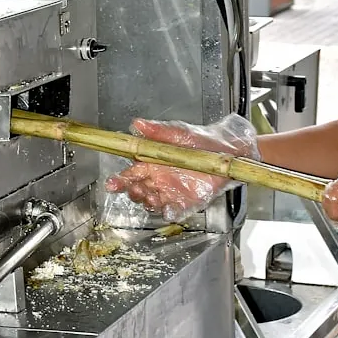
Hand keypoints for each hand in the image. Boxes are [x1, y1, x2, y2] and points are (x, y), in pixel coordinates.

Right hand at [105, 115, 259, 221]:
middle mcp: (158, 180)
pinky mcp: (186, 202)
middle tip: (137, 190)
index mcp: (151, 164)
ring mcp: (171, 192)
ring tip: (153, 198)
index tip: (113, 184)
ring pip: (152, 203)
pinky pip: (174, 211)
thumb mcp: (177, 133)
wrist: (224, 151)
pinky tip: (169, 210)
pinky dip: (170, 213)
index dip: (120, 180)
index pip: (130, 174)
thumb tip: (137, 124)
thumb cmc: (198, 141)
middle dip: (134, 193)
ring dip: (149, 203)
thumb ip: (157, 131)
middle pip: (138, 191)